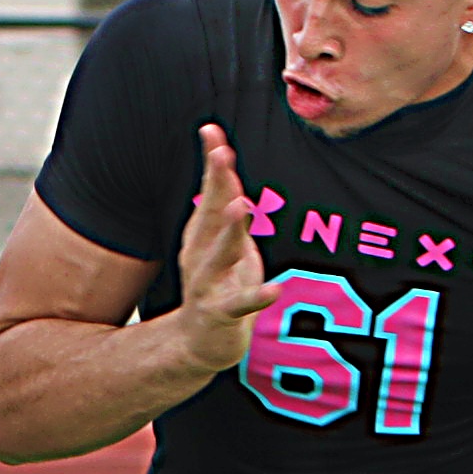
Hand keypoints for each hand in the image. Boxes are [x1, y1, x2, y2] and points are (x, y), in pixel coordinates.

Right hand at [172, 122, 279, 371]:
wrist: (198, 342)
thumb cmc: (219, 284)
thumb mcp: (222, 239)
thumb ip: (224, 201)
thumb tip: (223, 155)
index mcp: (201, 234)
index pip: (209, 193)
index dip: (212, 163)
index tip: (211, 131)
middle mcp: (199, 254)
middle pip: (210, 215)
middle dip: (218, 185)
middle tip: (223, 155)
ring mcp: (207, 284)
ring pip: (220, 254)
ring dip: (230, 231)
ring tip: (240, 208)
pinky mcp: (219, 314)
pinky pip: (240, 304)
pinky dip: (256, 296)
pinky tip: (274, 289)